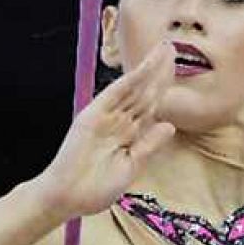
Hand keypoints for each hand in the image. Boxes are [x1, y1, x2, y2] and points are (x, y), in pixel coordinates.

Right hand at [31, 39, 177, 220]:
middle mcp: (118, 121)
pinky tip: (145, 67)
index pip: (150, 105)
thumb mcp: (132, 166)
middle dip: (159, 71)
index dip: (163, 87)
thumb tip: (170, 125)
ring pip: (133, 88)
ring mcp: (105, 117)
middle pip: (144, 91)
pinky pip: (115, 94)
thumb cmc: (95, 188)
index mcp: (129, 133)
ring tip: (164, 48)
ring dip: (149, 68)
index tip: (176, 69)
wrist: (67, 198)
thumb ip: (149, 145)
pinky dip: (130, 80)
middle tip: (172, 47)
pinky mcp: (92, 116)